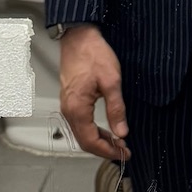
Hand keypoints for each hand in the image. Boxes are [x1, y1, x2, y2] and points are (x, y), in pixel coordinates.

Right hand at [59, 25, 129, 162]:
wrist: (79, 38)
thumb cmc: (93, 54)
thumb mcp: (112, 81)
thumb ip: (116, 109)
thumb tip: (121, 131)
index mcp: (77, 108)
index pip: (91, 141)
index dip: (108, 151)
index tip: (124, 154)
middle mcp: (69, 110)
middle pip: (84, 141)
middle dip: (104, 149)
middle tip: (123, 151)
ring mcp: (68, 105)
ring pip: (82, 133)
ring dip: (99, 141)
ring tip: (118, 142)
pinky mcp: (70, 100)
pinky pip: (80, 123)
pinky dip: (93, 131)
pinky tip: (106, 129)